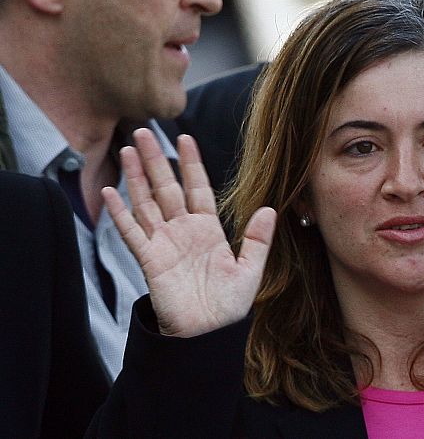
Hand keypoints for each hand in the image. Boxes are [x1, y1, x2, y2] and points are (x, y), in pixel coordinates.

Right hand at [101, 129, 275, 336]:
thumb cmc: (229, 307)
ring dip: (136, 177)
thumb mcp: (250, 270)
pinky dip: (121, 213)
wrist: (209, 335)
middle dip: (156, 160)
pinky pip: (133, 232)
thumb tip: (269, 208)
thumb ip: (257, 240)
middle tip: (144, 131)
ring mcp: (164, 244)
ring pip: (146, 203)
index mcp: (208, 230)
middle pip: (166, 188)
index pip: (197, 188)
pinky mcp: (150, 260)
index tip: (185, 138)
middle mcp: (183, 232)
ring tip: (127, 150)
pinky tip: (112, 191)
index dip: (191, 164)